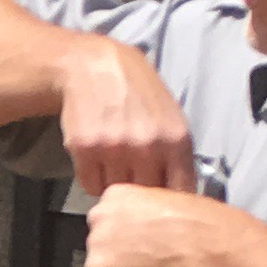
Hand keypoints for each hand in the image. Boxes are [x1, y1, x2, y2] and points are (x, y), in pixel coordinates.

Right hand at [58, 42, 196, 195]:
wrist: (93, 67)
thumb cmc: (136, 92)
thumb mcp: (171, 117)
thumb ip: (177, 155)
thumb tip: (180, 195)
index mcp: (176, 139)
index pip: (180, 191)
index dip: (171, 200)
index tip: (162, 200)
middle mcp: (148, 146)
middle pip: (147, 196)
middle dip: (140, 191)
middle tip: (133, 177)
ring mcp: (115, 148)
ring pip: (117, 193)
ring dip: (114, 184)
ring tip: (113, 161)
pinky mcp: (86, 149)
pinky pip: (91, 185)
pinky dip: (93, 178)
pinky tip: (96, 157)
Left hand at [83, 185, 238, 266]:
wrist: (202, 246)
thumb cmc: (198, 222)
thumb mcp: (170, 203)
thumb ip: (150, 213)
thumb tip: (153, 228)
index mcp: (116, 194)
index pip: (110, 219)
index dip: (126, 236)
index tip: (142, 244)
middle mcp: (98, 215)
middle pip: (101, 241)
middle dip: (118, 253)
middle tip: (143, 262)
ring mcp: (95, 244)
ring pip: (100, 266)